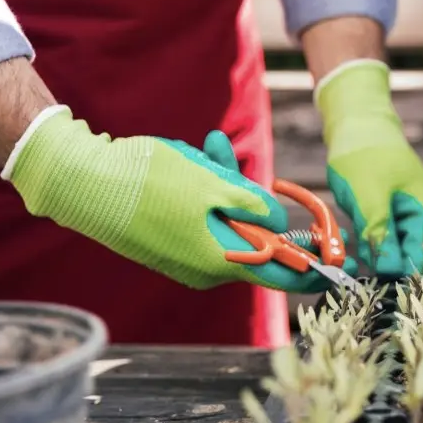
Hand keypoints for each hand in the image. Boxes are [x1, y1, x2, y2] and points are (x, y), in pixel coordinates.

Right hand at [5, 107, 335, 293]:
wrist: (81, 183)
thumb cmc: (149, 182)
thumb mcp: (214, 185)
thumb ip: (256, 206)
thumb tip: (282, 225)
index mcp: (223, 261)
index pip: (286, 276)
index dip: (317, 264)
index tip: (341, 251)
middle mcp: (206, 268)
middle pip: (255, 235)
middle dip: (251, 195)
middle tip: (225, 154)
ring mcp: (185, 257)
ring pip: (226, 218)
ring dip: (223, 182)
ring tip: (205, 146)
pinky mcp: (168, 243)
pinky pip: (202, 218)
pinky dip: (204, 190)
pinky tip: (191, 156)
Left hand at [317, 60, 422, 276]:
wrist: (359, 126)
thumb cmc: (365, 155)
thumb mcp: (368, 198)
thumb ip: (381, 236)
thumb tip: (390, 272)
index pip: (419, 263)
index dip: (393, 273)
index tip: (365, 272)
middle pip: (406, 261)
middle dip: (377, 258)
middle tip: (354, 240)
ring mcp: (415, 221)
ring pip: (392, 254)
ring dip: (369, 248)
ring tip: (355, 223)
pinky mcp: (399, 219)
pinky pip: (385, 242)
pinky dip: (368, 239)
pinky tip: (355, 224)